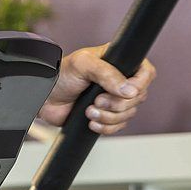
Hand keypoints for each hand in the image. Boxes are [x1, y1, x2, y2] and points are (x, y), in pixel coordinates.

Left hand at [38, 44, 155, 133]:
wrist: (44, 96)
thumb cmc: (60, 74)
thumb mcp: (82, 64)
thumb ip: (106, 73)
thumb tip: (129, 90)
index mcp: (118, 62)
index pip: (146, 73)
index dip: (140, 85)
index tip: (126, 91)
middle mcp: (119, 80)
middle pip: (138, 98)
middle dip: (117, 104)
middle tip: (97, 100)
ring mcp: (113, 99)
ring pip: (128, 114)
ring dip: (108, 116)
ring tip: (89, 110)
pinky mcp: (106, 115)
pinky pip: (118, 127)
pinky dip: (105, 127)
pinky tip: (91, 121)